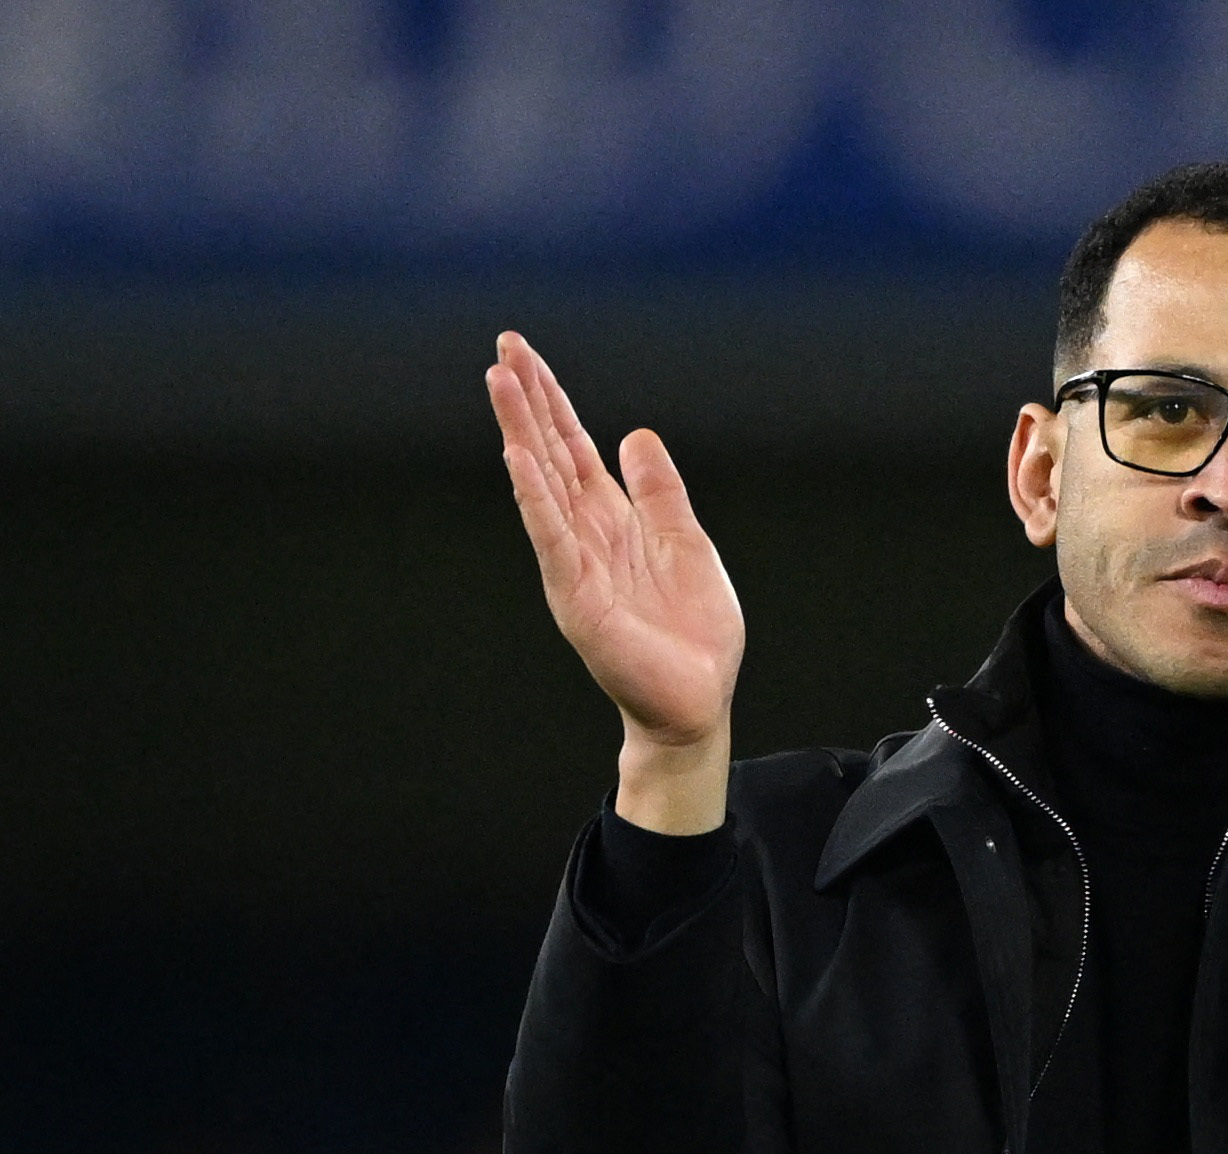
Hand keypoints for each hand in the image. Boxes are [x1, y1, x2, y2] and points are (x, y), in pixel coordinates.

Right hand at [487, 332, 743, 832]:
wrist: (696, 700)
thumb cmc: (691, 632)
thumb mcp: (685, 542)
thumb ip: (659, 492)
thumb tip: (635, 435)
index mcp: (611, 522)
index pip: (572, 450)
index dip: (552, 402)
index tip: (525, 355)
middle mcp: (584, 537)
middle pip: (549, 454)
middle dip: (528, 402)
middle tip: (503, 348)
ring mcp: (574, 564)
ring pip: (541, 484)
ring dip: (520, 431)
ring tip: (499, 381)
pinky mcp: (577, 596)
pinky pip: (552, 537)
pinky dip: (535, 496)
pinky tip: (518, 458)